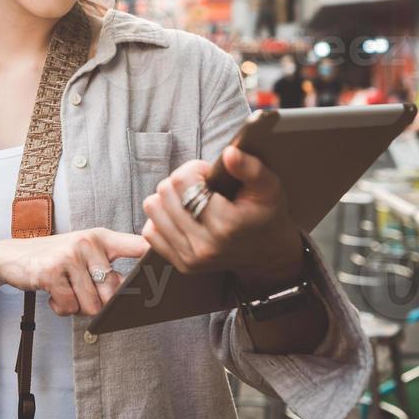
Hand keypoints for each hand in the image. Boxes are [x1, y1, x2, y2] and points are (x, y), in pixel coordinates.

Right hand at [0, 228, 149, 316]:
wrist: (10, 257)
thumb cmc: (55, 260)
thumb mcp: (83, 256)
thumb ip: (108, 272)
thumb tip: (132, 298)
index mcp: (101, 238)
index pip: (136, 245)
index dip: (155, 256)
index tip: (172, 265)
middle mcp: (88, 242)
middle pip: (112, 293)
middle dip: (97, 303)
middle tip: (79, 291)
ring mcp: (69, 255)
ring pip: (90, 304)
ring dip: (75, 306)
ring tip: (63, 289)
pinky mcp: (51, 271)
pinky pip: (69, 306)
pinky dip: (60, 307)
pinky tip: (51, 292)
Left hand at [141, 146, 303, 293]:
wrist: (268, 254)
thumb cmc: (266, 215)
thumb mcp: (268, 187)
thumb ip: (250, 167)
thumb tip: (229, 153)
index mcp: (226, 224)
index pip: (183, 180)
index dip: (194, 169)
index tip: (209, 175)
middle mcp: (205, 245)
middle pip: (165, 192)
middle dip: (181, 182)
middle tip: (202, 187)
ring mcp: (191, 258)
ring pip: (153, 209)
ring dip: (168, 199)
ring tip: (191, 200)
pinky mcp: (182, 265)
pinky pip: (149, 232)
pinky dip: (162, 219)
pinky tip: (182, 216)